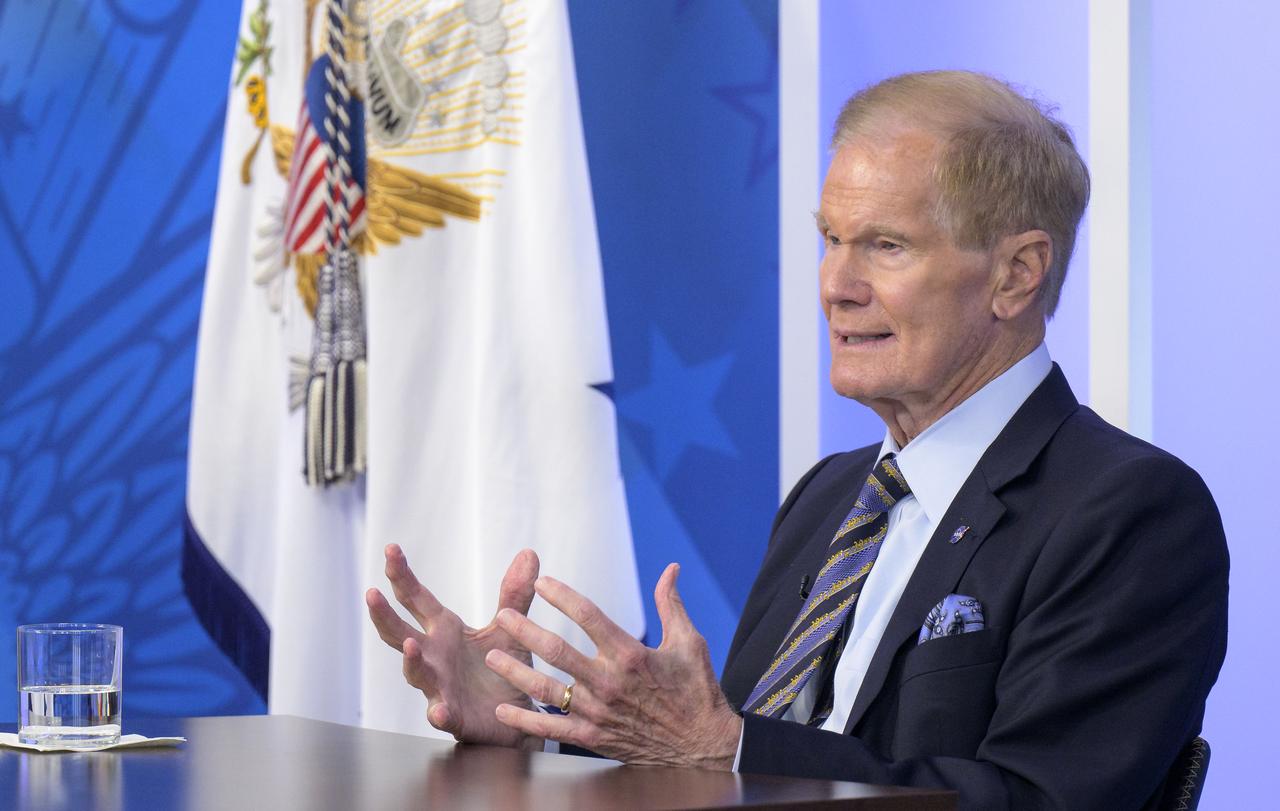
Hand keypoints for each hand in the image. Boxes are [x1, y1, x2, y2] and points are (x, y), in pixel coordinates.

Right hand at [365, 544, 542, 749]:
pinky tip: (438, 710)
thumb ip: (515, 594)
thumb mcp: (509, 628)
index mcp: (444, 630)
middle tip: (371, 594)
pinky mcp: (453, 716)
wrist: (515, 715)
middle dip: (384, 615)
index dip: (402, 575)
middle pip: (399, 633)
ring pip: (416, 673)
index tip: (391, 548)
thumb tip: (529, 553)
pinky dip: (438, 712)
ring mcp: (438, 686)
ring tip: (411, 645)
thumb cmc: (501, 668)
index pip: (416, 598)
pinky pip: (441, 714)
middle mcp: (433, 656)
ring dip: (411, 660)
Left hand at [484, 563, 742, 769]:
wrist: (703, 745)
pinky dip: (526, 720)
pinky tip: (503, 708)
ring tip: (492, 656)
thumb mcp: (689, 642)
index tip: (541, 582)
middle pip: (557, 651)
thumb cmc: (696, 690)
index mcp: (631, 654)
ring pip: (547, 690)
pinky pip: (552, 728)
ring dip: (516, 671)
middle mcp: (610, 682)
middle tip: (501, 615)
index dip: (562, 596)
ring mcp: (599, 712)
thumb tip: (671, 568)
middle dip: (525, 631)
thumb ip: (671, 603)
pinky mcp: (594, 737)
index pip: (589, 616)